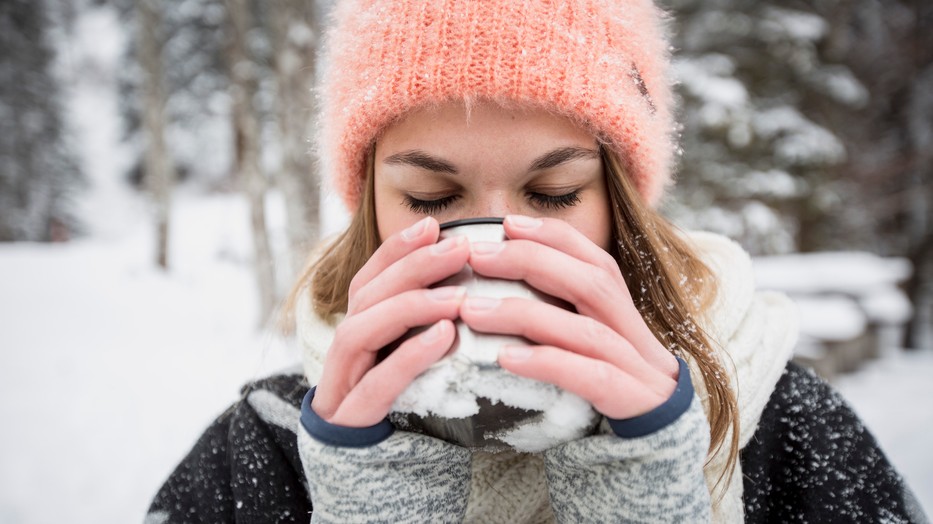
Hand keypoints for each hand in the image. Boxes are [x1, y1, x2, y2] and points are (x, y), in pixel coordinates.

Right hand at [311, 217, 469, 426]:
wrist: (372, 468)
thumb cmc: (400, 403)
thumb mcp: (413, 354)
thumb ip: (430, 320)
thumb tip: (473, 281)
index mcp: (359, 329)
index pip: (369, 278)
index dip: (396, 249)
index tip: (433, 226)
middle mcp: (343, 350)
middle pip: (365, 296)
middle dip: (411, 267)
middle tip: (459, 248)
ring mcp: (341, 383)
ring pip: (360, 330)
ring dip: (410, 305)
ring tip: (458, 296)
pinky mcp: (351, 416)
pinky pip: (376, 381)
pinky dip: (409, 354)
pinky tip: (444, 337)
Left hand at [458, 215, 678, 419]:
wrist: (660, 444)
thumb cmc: (611, 386)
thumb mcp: (588, 343)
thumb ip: (559, 314)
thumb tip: (499, 284)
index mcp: (622, 311)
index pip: (593, 258)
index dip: (553, 236)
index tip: (506, 223)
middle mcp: (632, 331)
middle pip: (591, 282)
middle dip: (532, 261)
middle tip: (477, 256)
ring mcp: (636, 367)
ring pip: (584, 330)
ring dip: (525, 314)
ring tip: (471, 310)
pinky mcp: (632, 402)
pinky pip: (590, 378)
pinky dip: (547, 363)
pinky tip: (505, 359)